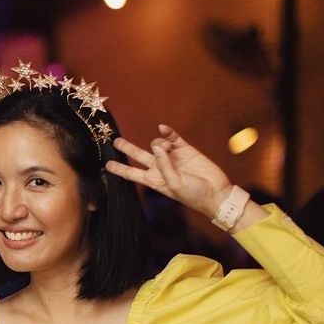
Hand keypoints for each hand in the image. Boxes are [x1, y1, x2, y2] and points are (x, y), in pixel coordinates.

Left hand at [109, 124, 233, 218]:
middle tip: (116, 141)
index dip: (119, 169)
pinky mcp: (185, 149)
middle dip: (127, 148)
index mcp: (154, 180)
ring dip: (158, 142)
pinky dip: (167, 132)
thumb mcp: (174, 185)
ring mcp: (172, 157)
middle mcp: (160, 167)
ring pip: (156, 144)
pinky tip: (163, 128)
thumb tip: (157, 146)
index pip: (132, 174)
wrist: (216, 192)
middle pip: (138, 156)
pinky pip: (173, 137)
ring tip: (167, 148)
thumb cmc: (193, 195)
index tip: (107, 166)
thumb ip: (164, 166)